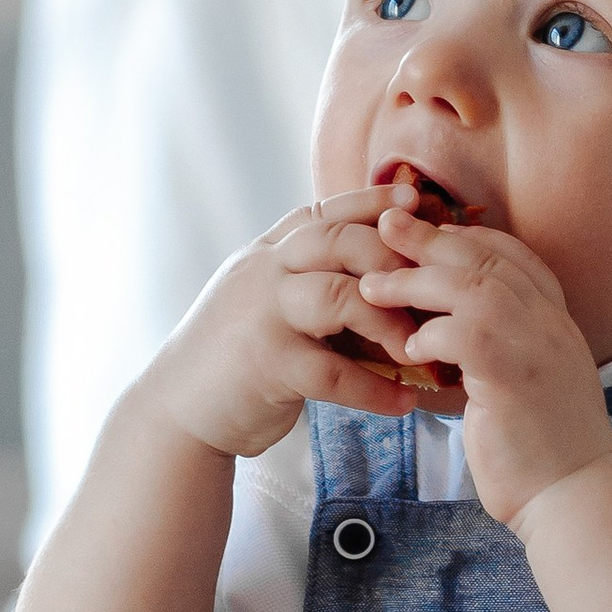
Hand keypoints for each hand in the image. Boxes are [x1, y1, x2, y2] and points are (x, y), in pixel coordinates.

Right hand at [137, 187, 450, 458]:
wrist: (177, 410)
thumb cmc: (236, 356)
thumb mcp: (269, 303)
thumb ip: (314, 285)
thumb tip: (390, 283)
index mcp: (267, 253)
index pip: (324, 213)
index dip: (371, 202)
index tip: (415, 200)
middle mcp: (263, 272)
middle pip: (338, 241)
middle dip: (393, 257)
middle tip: (434, 285)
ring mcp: (262, 314)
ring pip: (339, 295)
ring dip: (389, 321)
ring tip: (420, 348)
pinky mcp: (266, 363)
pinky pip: (333, 370)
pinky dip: (373, 388)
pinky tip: (402, 402)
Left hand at [355, 199, 611, 527]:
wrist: (573, 496)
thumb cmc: (539, 449)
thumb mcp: (522, 384)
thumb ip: (496, 350)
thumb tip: (442, 335)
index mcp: (555, 321)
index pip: (512, 256)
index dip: (466, 236)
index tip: (425, 228)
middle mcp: (551, 324)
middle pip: (486, 259)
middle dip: (430, 237)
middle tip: (384, 224)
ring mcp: (537, 346)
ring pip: (471, 287)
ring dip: (415, 281)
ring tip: (372, 286)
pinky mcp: (515, 378)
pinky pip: (465, 335)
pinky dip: (430, 335)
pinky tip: (409, 351)